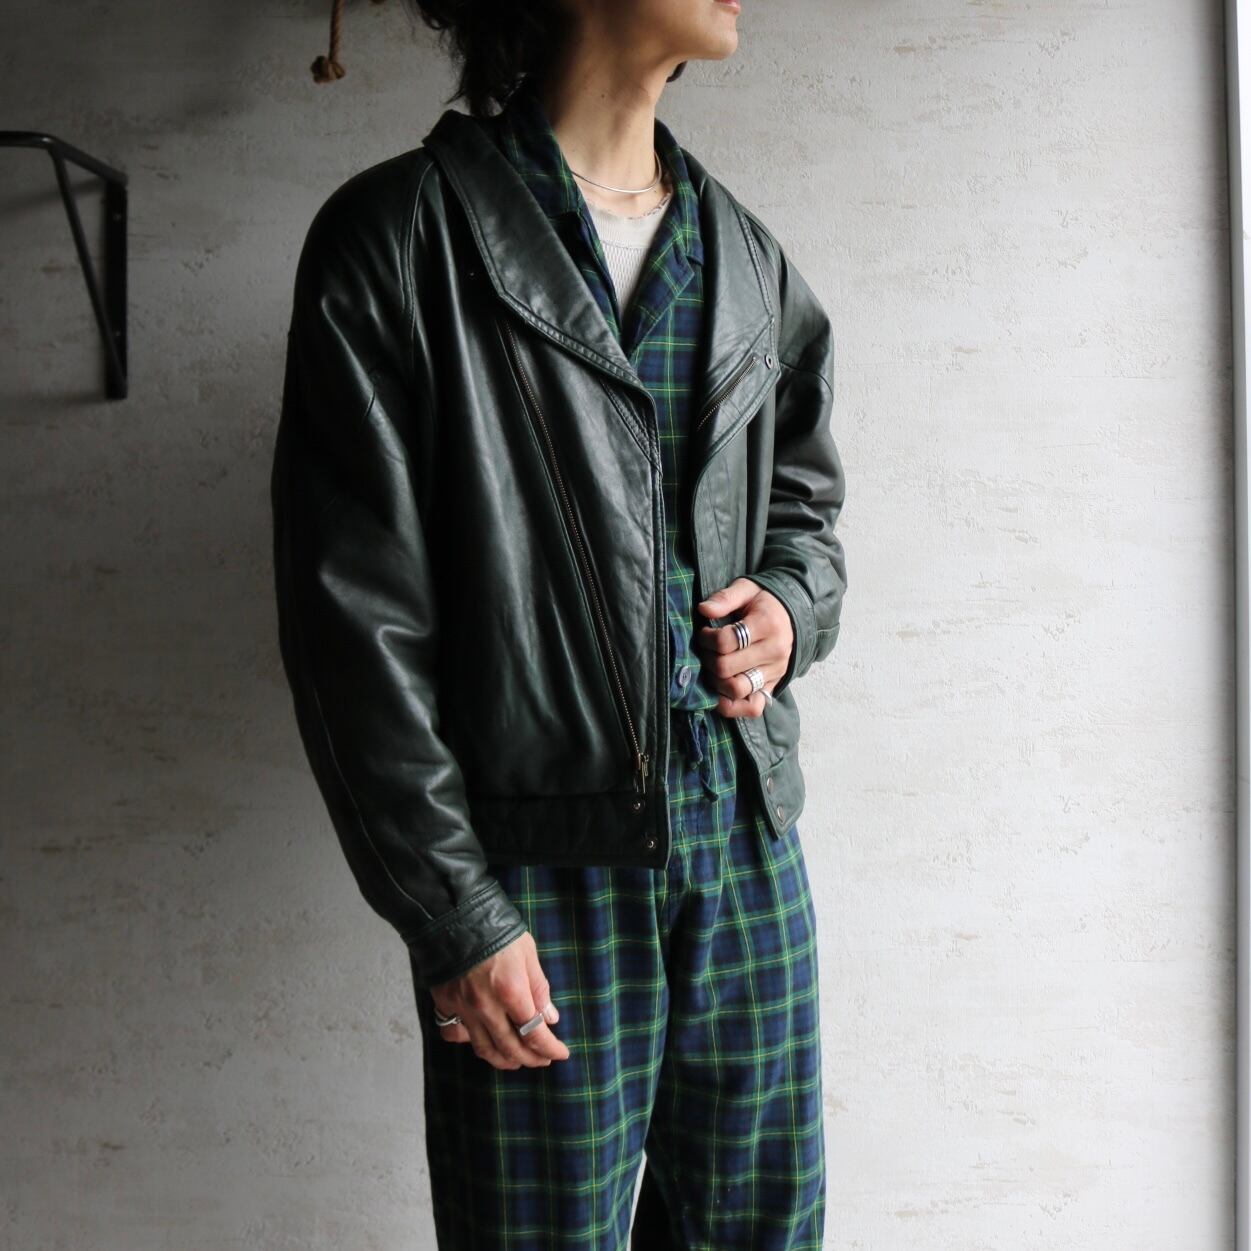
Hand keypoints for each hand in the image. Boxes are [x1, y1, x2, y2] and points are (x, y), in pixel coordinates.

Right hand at [429, 930, 570, 1069]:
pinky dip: (469, 1042)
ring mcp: (463, 1008)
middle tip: (543, 1059)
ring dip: (504, 1060)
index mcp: (511, 992)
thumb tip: (549, 1018)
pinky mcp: (445, 1003)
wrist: (454, 914)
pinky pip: (455, 1034)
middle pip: (511, 1048)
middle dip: (531, 1058)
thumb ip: (539, 988)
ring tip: (517, 1060)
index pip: (535, 1033)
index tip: (561, 1053)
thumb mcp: (527, 952)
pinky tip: (482, 1040)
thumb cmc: (496, 930)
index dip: (550, 1048)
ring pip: (484, 1049)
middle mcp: (486, 1007)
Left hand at [695, 577, 793, 718]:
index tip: (705, 632)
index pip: (726, 641)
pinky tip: (720, 694)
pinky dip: (733, 707)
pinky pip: (753, 707)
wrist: (793, 615)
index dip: (706, 638)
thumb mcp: (746, 590)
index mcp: (767, 625)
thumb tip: (703, 610)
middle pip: (726, 667)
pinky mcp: (773, 686)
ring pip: (737, 689)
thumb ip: (725, 598)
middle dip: (707, 659)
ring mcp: (774, 672)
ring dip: (715, 682)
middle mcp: (774, 652)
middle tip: (706, 650)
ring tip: (713, 668)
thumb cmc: (764, 603)